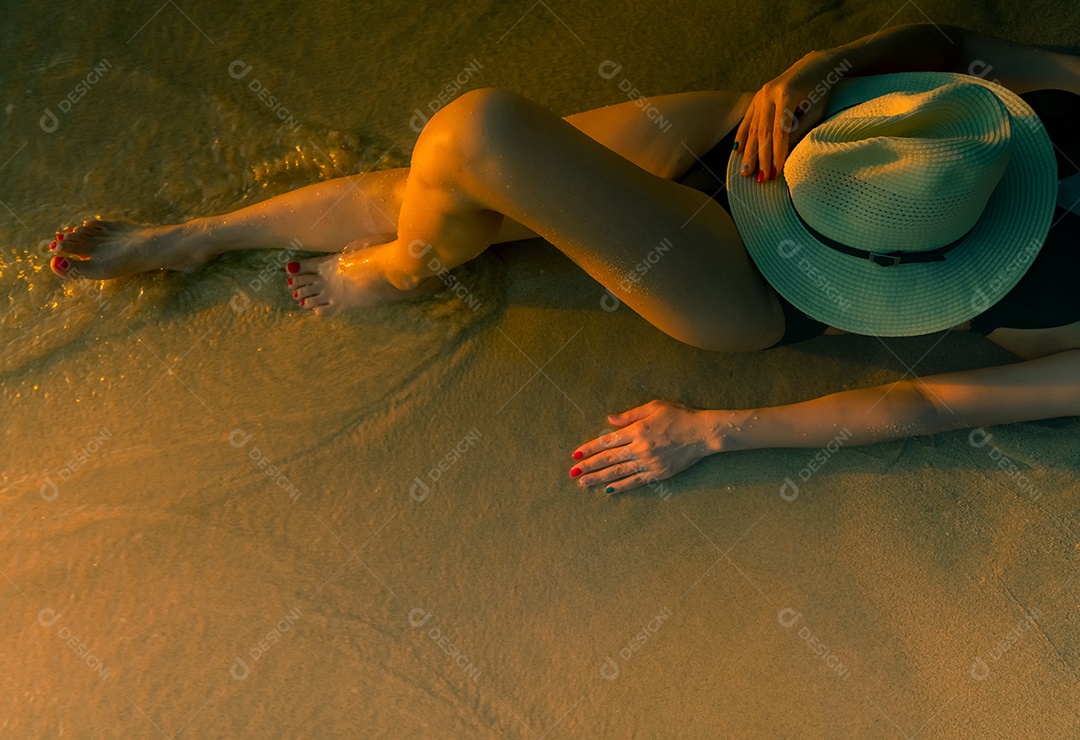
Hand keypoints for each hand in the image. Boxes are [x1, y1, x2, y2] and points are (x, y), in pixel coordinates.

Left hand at [569, 400, 714, 494]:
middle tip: (573, 472)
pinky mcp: (658, 473)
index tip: (576, 455)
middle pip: (608, 459)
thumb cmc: (679, 415)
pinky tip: (608, 490)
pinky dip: (621, 486)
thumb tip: (610, 420)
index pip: (607, 441)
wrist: (703, 433)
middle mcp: (640, 447)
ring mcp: (649, 462)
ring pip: (619, 472)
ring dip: (599, 478)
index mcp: (637, 430)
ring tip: (583, 483)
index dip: (590, 448)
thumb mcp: (654, 407)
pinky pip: (635, 481)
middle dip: (589, 466)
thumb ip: (630, 415)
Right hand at [734, 50, 838, 181]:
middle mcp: (769, 93)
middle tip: (759, 179)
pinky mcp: (757, 97)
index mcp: (786, 95)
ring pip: (753, 128)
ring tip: (746, 171)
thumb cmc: (820, 90)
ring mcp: (760, 94)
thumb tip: (784, 156)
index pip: (779, 132)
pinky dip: (743, 136)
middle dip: (761, 158)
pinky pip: (748, 119)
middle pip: (763, 132)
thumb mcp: (815, 111)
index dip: (777, 154)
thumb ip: (799, 131)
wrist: (814, 65)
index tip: (776, 172)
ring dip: (750, 152)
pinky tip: (738, 150)